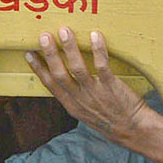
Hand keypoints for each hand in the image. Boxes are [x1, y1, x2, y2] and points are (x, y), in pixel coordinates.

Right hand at [24, 27, 151, 143]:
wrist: (133, 130)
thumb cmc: (110, 120)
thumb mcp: (86, 114)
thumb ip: (75, 97)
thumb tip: (67, 80)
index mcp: (71, 105)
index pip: (50, 84)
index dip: (38, 68)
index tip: (29, 53)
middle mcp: (80, 99)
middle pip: (59, 75)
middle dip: (50, 55)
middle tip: (44, 36)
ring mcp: (95, 93)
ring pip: (78, 69)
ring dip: (69, 49)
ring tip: (64, 31)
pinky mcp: (111, 87)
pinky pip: (102, 66)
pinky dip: (98, 51)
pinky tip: (95, 36)